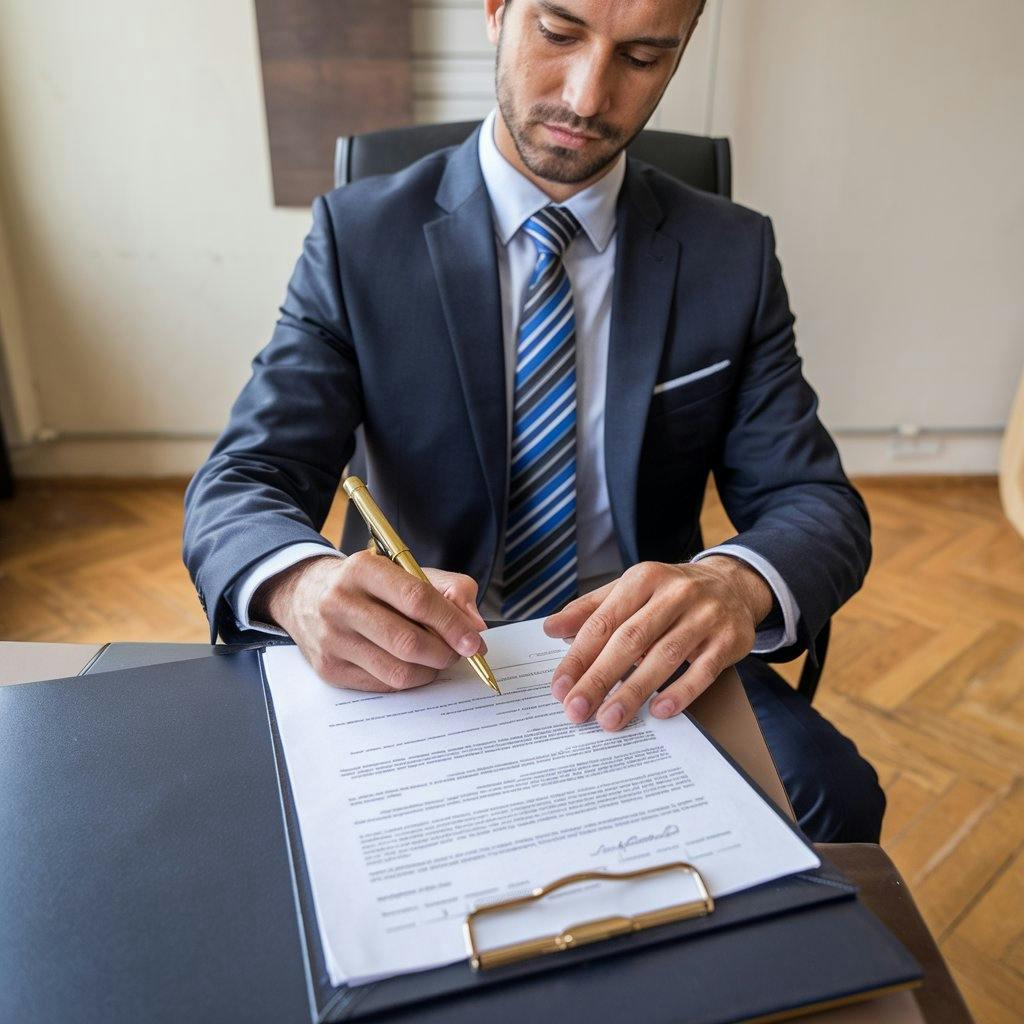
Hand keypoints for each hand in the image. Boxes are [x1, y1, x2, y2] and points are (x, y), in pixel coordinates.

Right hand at [252, 551, 486, 691]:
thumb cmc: (369, 585)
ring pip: (397, 671)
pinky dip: (409, 680)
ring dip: (430, 671)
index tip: (474, 640)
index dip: (452, 623)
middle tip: (460, 653)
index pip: (417, 599)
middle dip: (445, 652)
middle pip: (408, 641)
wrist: (306, 596)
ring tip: (438, 659)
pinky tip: (413, 666)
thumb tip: (475, 625)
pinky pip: (382, 685)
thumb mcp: (406, 571)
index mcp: (363, 569)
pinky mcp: (329, 669)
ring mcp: (332, 639)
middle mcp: (341, 603)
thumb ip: (450, 589)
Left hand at [542, 557, 773, 730]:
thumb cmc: (670, 593)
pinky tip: (658, 711)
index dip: (579, 656)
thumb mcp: (630, 590)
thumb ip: (590, 609)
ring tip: (609, 719)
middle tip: (576, 709)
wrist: (733, 584)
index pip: (604, 621)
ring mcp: (705, 616)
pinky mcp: (728, 639)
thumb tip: (551, 628)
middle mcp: (675, 593)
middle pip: (630, 640)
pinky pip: (703, 670)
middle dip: (599, 678)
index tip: (560, 687)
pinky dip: (680, 692)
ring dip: (633, 691)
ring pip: (664, 656)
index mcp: (643, 578)